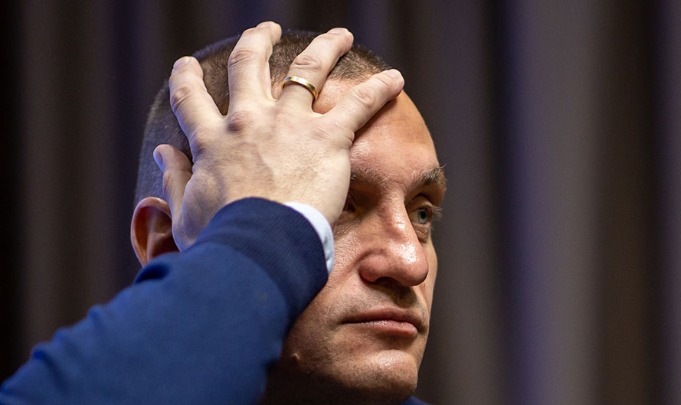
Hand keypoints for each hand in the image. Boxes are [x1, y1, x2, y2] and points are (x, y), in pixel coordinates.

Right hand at [154, 21, 403, 249]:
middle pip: (249, 65)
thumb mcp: (185, 212)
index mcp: (212, 141)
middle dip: (257, 41)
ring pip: (307, 70)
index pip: (190, 98)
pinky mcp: (327, 138)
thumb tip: (161, 153)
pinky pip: (359, 105)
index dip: (186, 78)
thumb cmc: (221, 239)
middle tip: (267, 30)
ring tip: (339, 35)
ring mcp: (289, 125)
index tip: (186, 66)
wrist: (258, 248)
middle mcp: (248, 121)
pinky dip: (380, 89)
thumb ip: (175, 178)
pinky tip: (397, 78)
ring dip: (325, 48)